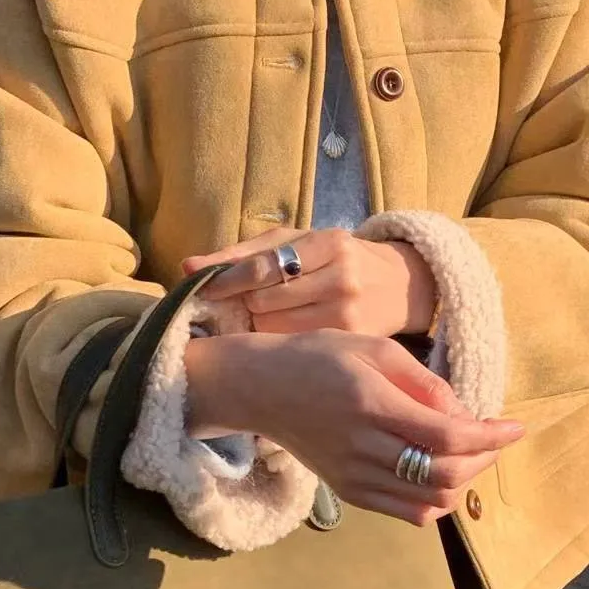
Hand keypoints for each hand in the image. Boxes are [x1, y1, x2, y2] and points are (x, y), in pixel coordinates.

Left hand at [183, 227, 436, 337]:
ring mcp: (348, 313)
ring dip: (257, 326)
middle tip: (238, 306)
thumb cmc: (336, 258)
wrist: (401, 284)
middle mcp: (341, 277)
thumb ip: (244, 253)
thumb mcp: (297, 241)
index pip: (264, 266)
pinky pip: (295, 346)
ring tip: (261, 319)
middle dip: (243, 304)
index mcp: (327, 243)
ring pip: (275, 328)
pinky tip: (279, 337)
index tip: (202, 289)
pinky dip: (278, 342)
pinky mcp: (350, 341)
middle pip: (265, 301)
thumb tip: (187, 267)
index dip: (227, 280)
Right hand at [185, 330, 522, 526]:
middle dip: (483, 460)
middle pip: (445, 475)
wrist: (260, 389)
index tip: (516, 427)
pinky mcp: (349, 493)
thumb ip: (423, 382)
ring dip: (462, 482)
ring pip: (431, 501)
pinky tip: (440, 474)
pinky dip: (436, 499)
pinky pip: (408, 513)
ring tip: (470, 456)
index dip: (491, 437)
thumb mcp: (374, 349)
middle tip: (493, 439)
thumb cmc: (318, 358)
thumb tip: (463, 414)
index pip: (449, 437)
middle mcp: (364, 448)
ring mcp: (354, 477)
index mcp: (372, 405)